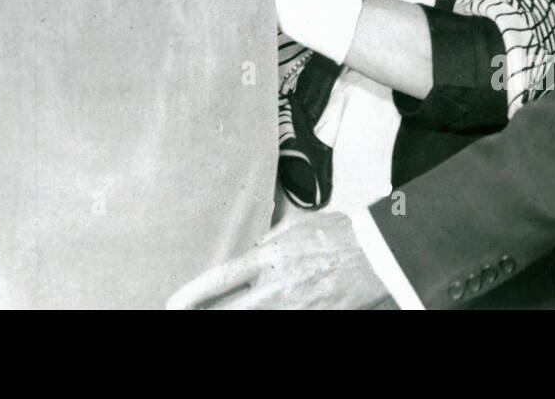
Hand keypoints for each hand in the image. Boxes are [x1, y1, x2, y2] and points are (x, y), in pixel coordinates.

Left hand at [166, 211, 393, 309]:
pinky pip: (282, 326)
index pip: (222, 278)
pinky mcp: (314, 319)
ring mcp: (296, 308)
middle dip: (204, 316)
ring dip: (230, 320)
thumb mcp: (300, 227)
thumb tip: (254, 250)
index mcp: (272, 257)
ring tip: (211, 320)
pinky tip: (257, 318)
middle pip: (229, 311)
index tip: (173, 303)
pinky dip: (266, 323)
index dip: (194, 293)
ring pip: (252, 323)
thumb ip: (272, 241)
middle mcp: (278, 286)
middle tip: (182, 316)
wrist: (381, 253)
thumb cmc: (343, 235)